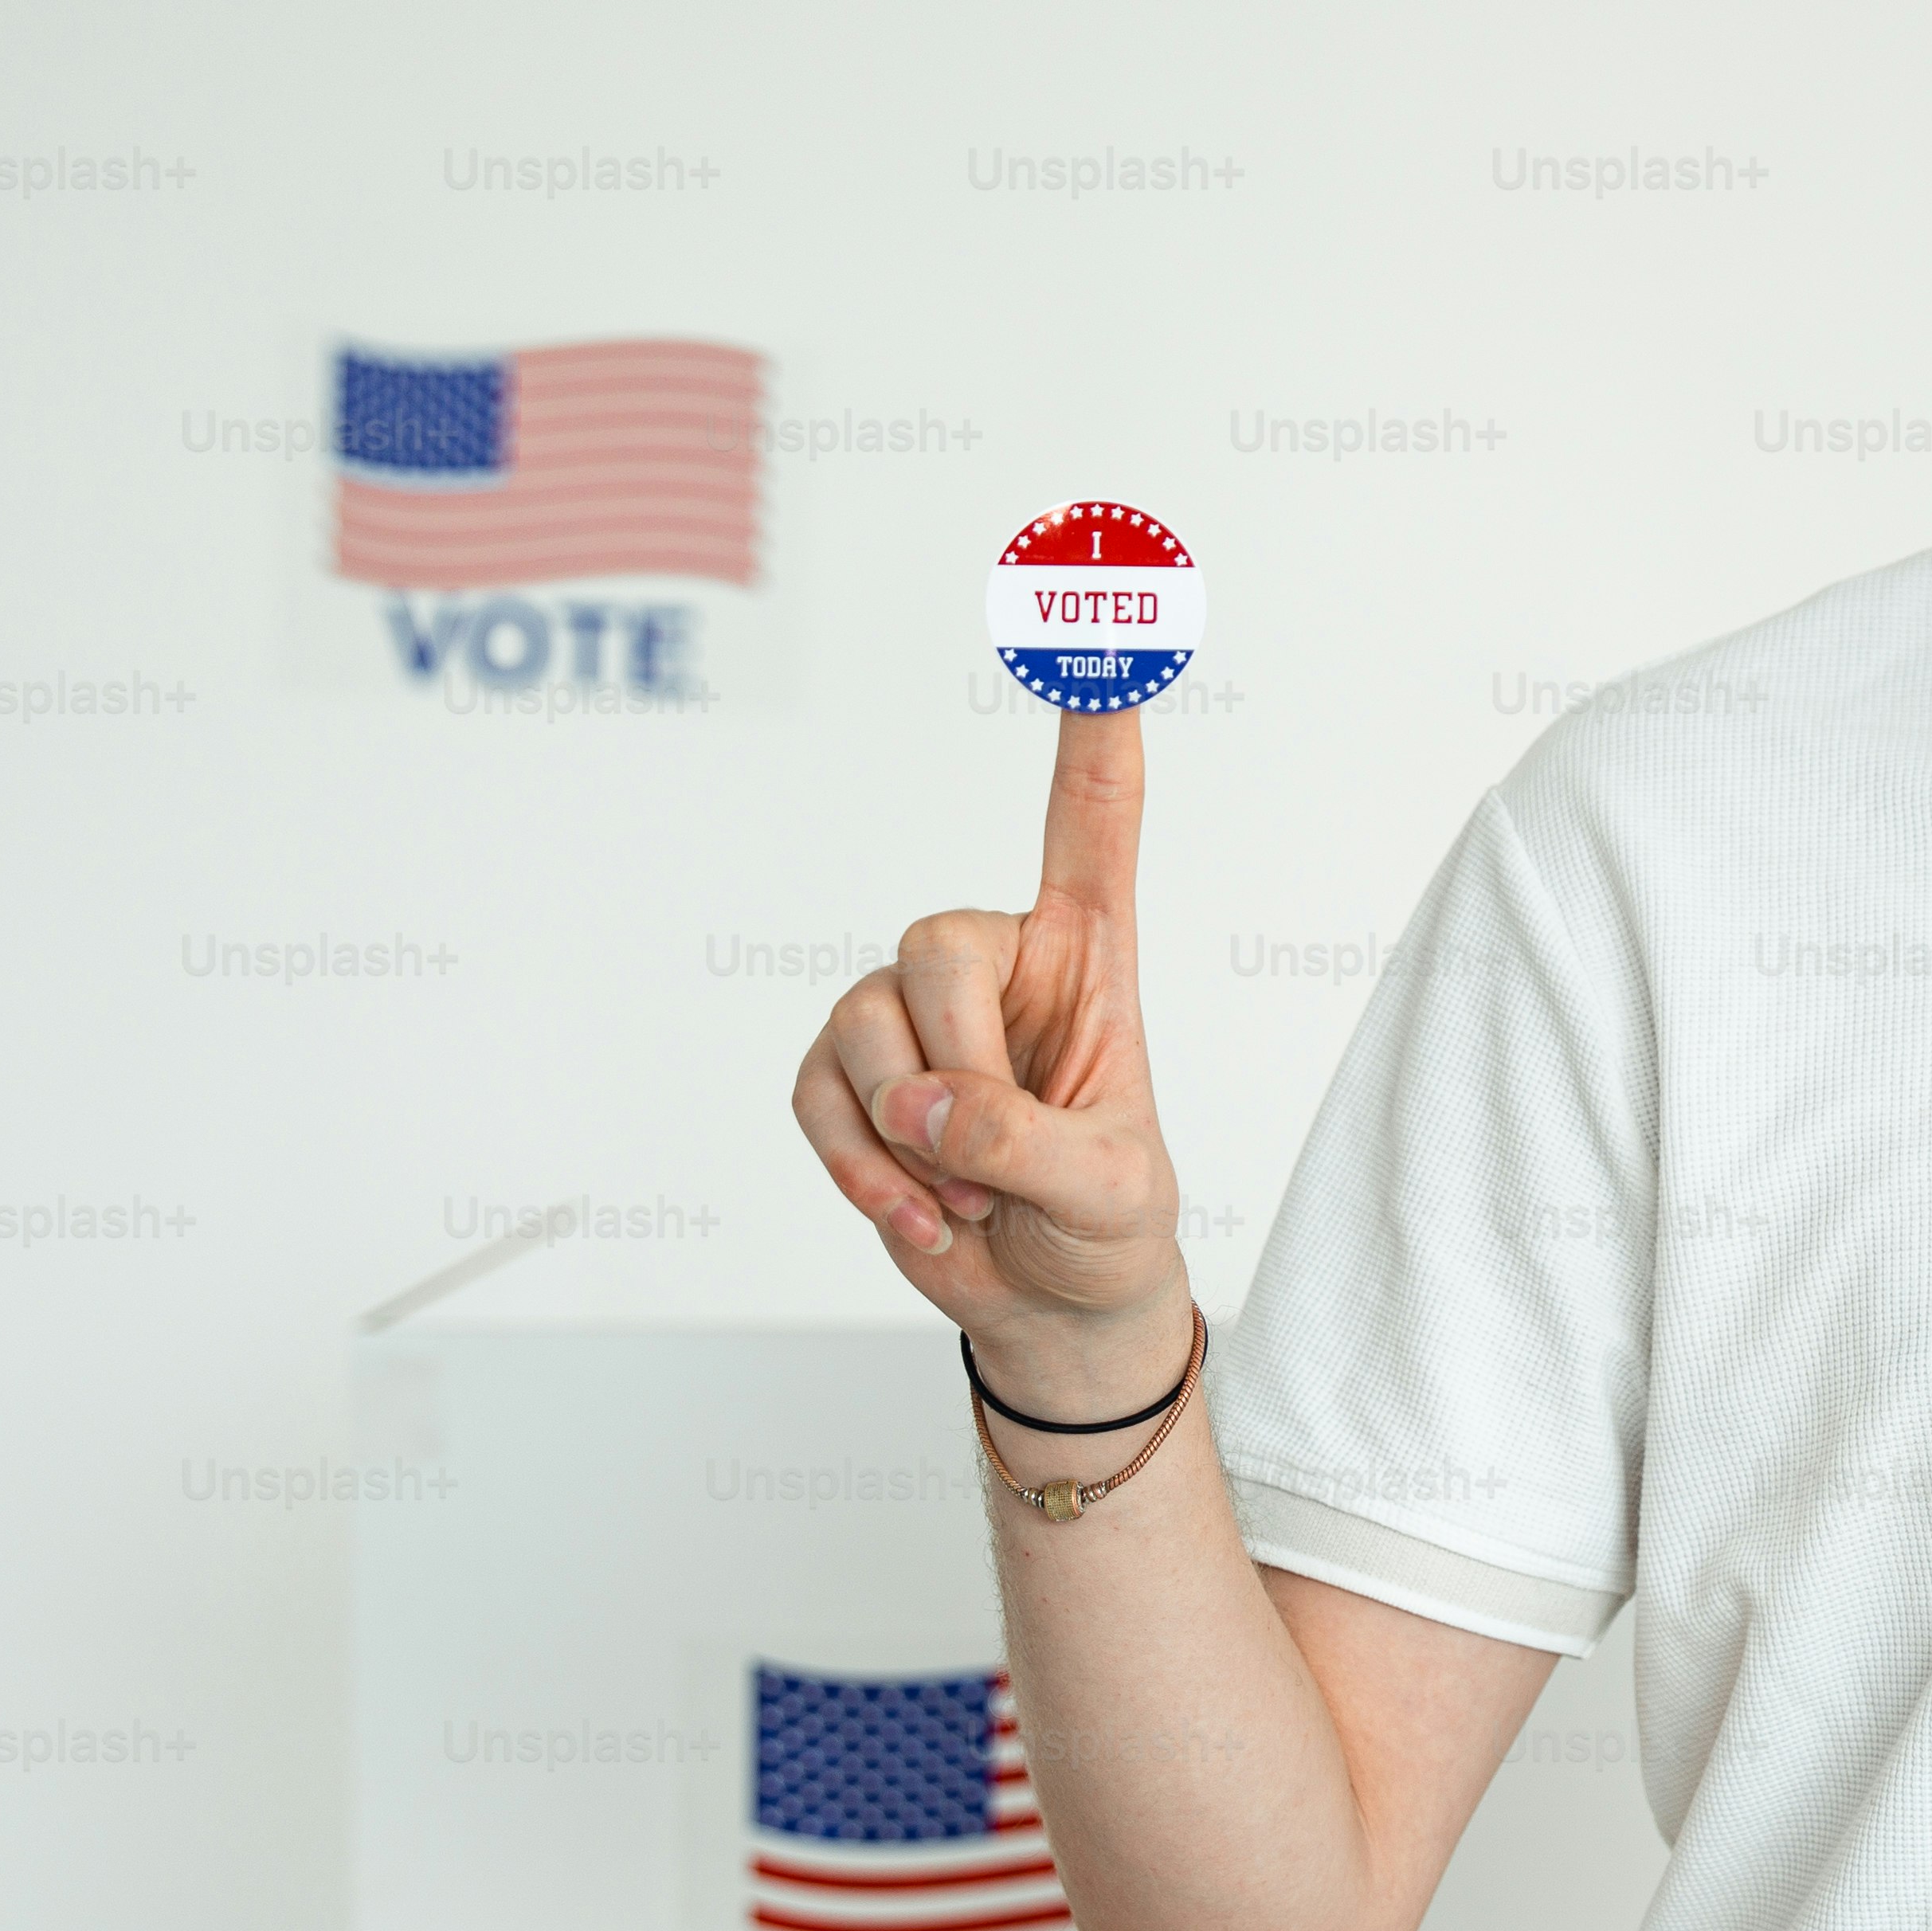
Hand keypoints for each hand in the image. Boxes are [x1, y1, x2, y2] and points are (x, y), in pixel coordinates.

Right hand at [791, 706, 1188, 1391]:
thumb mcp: (1113, 1192)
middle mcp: (998, 961)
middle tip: (1001, 1162)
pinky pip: (819, 1095)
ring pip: (864, 1026)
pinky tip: (922, 1217)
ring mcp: (914, 1013)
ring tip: (974, 1197)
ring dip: (911, 1140)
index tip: (1101, 625)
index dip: (1096, 725)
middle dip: (960, 1070)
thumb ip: (1031, 1142)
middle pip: (934, 950)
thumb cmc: (1108, 1226)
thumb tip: (927, 1102)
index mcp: (1090, 953)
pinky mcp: (852, 1074)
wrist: (1052, 1306)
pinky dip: (864, 1171)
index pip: (1093, 818)